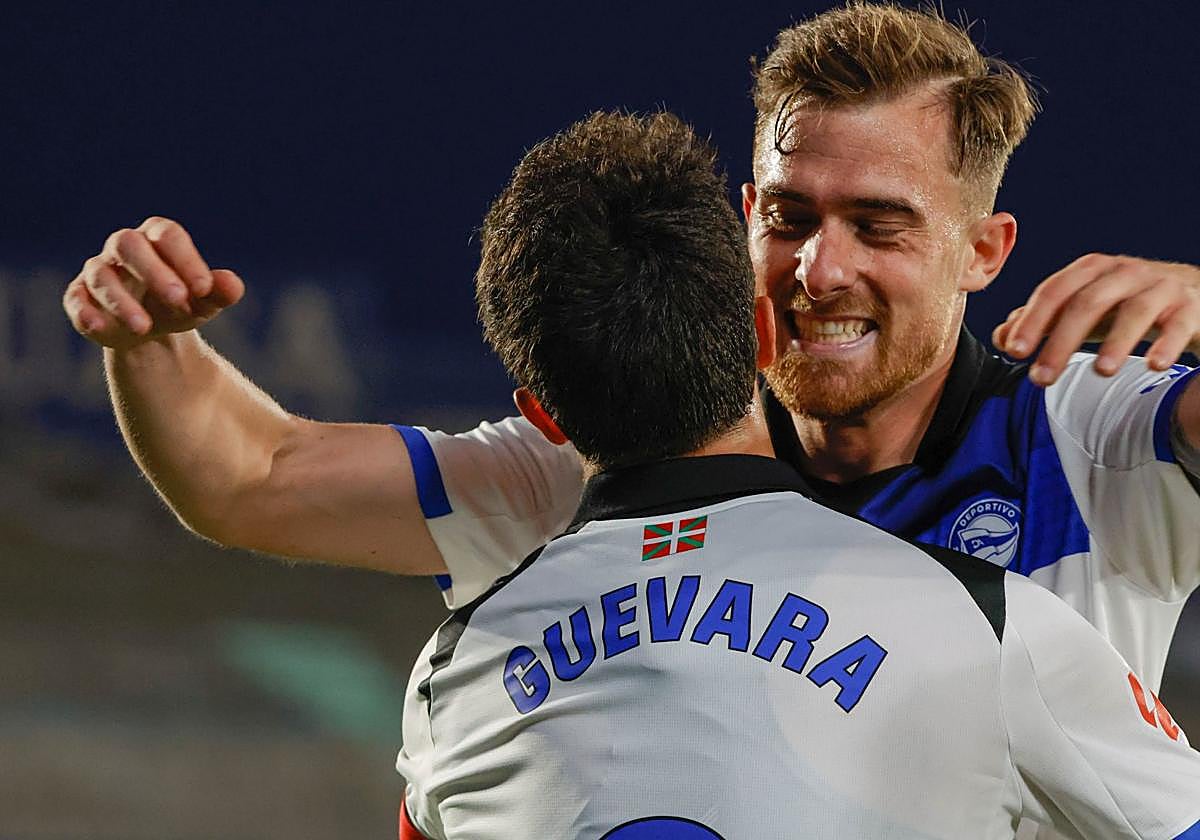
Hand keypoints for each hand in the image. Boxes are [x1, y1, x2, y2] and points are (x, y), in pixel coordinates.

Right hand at [63, 216, 244, 349]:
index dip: (185, 258)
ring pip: (101, 275)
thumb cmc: (181, 304)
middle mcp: (123, 247)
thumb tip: (234, 285)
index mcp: (156, 238)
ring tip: (145, 327)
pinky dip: (85, 313)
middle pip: (129, 244)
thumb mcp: (204, 301)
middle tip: (179, 299)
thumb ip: (220, 292)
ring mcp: (98, 270)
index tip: (204, 288)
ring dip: (121, 300)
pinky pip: (75, 300)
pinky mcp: (80, 297)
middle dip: (153, 271)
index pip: (167, 235)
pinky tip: (99, 328)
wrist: (152, 331)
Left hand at [993, 254, 1199, 385]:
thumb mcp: (1085, 310)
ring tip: (1101, 372)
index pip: (1054, 291)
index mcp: (1092, 271)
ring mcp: (1161, 287)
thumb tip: (1001, 337)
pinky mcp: (1191, 306)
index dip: (1032, 320)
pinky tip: (1154, 365)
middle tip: (1041, 378)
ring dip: (1116, 343)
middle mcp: (1125, 273)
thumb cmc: (1129, 303)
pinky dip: (1167, 344)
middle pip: (1088, 303)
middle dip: (1061, 342)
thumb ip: (1044, 322)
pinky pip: (1179, 324)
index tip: (1014, 351)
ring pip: (1136, 312)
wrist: (1196, 296)